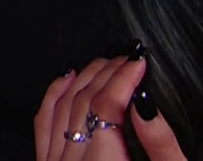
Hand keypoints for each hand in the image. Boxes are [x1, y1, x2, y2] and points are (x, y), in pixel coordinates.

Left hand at [36, 55, 184, 160]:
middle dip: (107, 74)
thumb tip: (146, 105)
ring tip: (106, 62)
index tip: (139, 63)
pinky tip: (67, 78)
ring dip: (84, 79)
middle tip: (127, 58)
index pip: (106, 106)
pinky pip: (43, 123)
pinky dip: (54, 96)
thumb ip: (158, 144)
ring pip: (62, 107)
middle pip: (83, 102)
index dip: (123, 79)